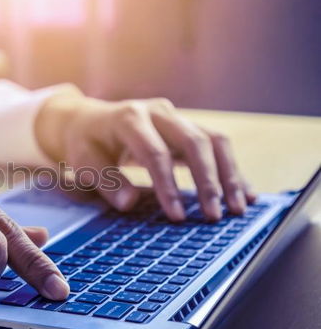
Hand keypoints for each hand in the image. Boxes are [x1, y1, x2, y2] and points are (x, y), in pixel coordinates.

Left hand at [35, 87, 254, 220]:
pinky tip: (245, 194)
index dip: (167, 185)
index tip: (176, 216)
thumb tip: (129, 203)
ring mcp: (176, 116)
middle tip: (214, 216)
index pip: (154, 152)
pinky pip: (217, 145)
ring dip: (229, 175)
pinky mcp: (187, 126)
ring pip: (213, 140)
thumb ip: (105, 181)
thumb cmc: (86, 145)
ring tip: (238, 208)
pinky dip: (232, 170)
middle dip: (207, 180)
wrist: (89, 121)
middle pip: (193, 141)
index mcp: (128, 118)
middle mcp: (157, 112)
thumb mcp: (83, 163)